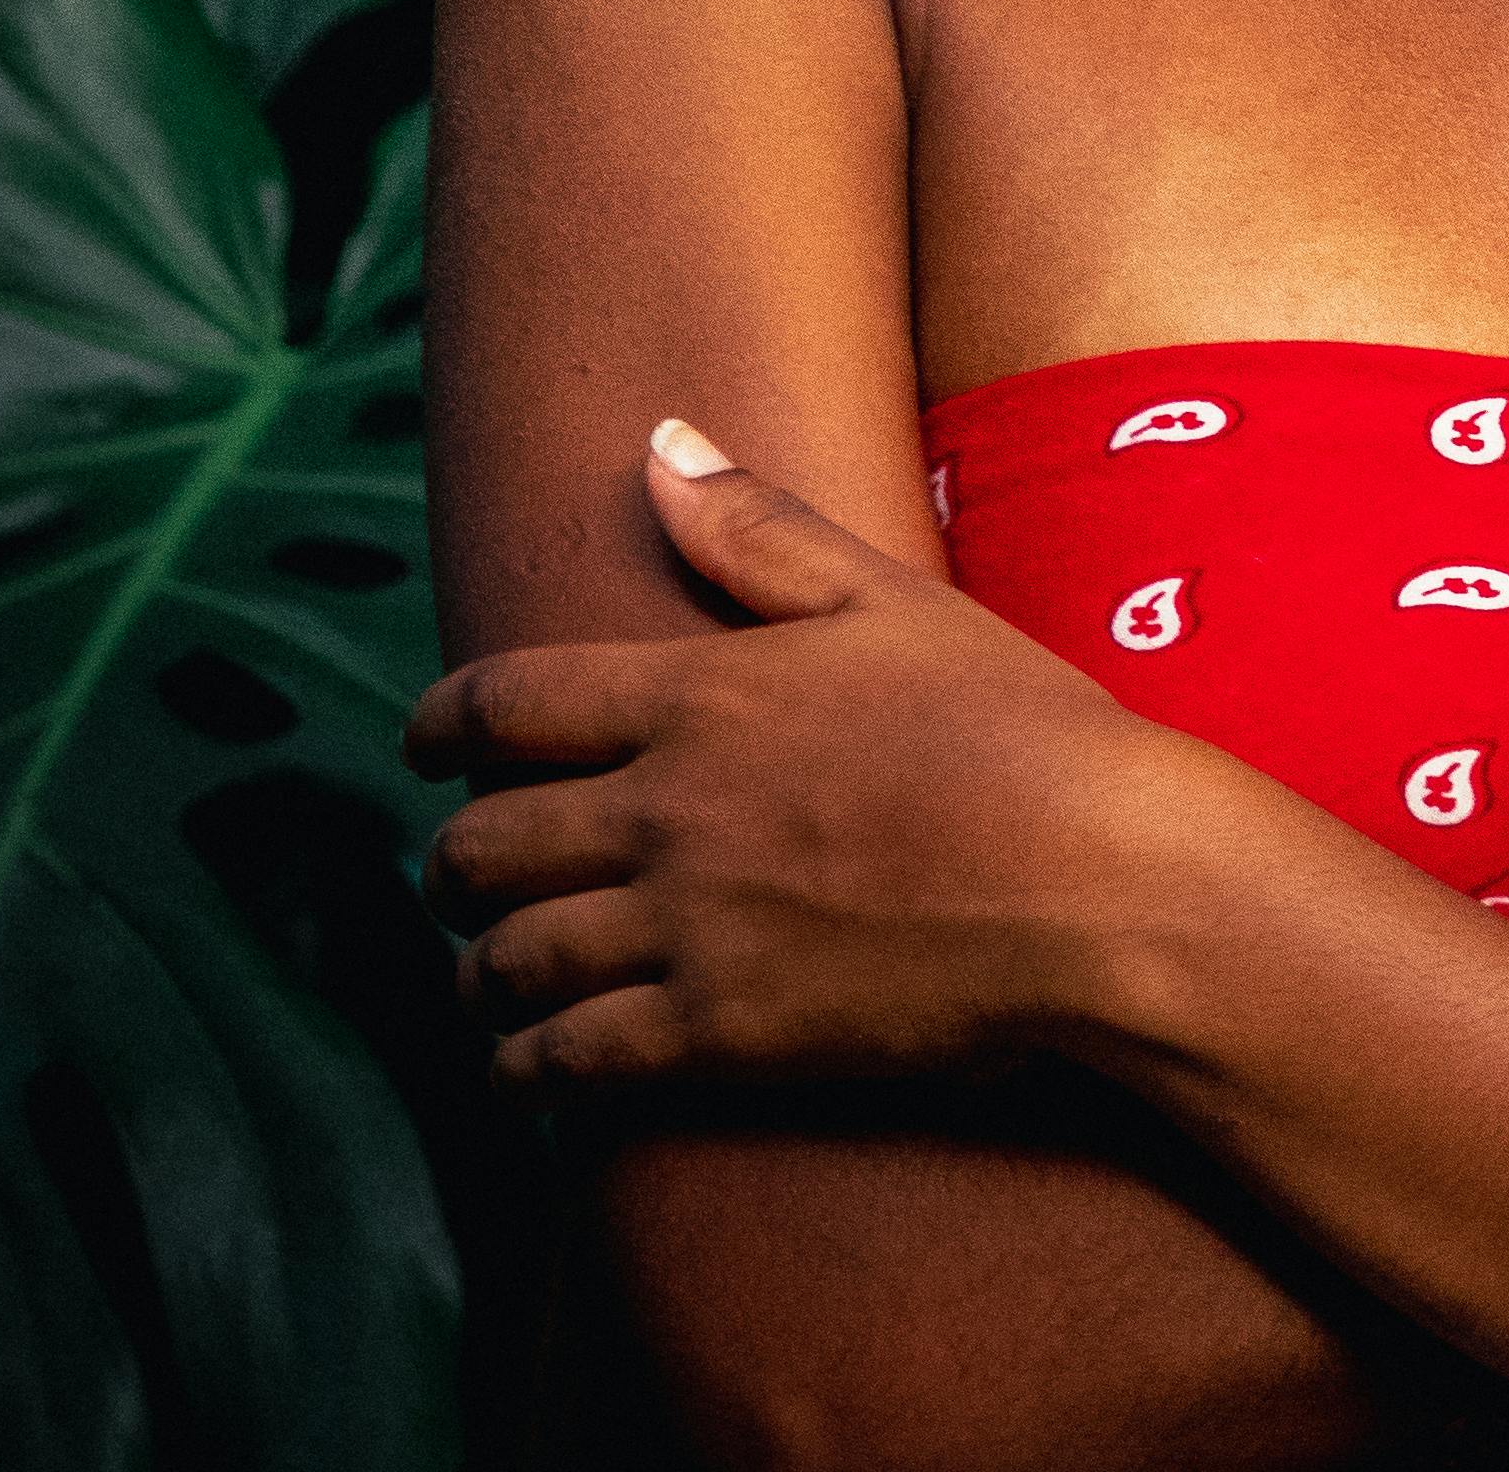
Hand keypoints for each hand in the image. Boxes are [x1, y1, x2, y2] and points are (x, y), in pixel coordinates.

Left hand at [410, 423, 1193, 1092]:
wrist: (1093, 882)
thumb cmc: (1014, 726)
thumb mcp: (889, 599)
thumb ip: (757, 528)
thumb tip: (659, 440)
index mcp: (696, 693)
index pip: (505, 701)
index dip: (435, 723)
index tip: (414, 744)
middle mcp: (665, 810)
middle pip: (482, 843)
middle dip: (449, 864)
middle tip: (455, 875)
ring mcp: (686, 928)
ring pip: (507, 962)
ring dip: (478, 973)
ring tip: (486, 979)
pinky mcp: (719, 1036)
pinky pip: (565, 1063)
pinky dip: (524, 1068)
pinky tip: (532, 1066)